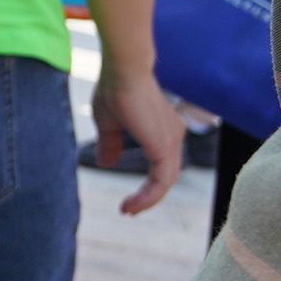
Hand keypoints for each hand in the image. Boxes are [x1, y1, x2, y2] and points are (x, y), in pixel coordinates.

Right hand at [94, 60, 188, 214]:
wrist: (123, 70)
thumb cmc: (114, 88)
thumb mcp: (108, 123)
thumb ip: (111, 144)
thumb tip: (107, 163)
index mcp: (163, 130)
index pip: (162, 164)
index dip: (149, 184)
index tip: (129, 199)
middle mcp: (173, 136)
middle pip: (167, 175)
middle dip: (149, 196)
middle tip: (129, 209)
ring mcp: (172, 141)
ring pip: (166, 181)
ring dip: (148, 200)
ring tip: (128, 209)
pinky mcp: (164, 146)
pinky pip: (161, 181)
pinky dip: (148, 196)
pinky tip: (131, 205)